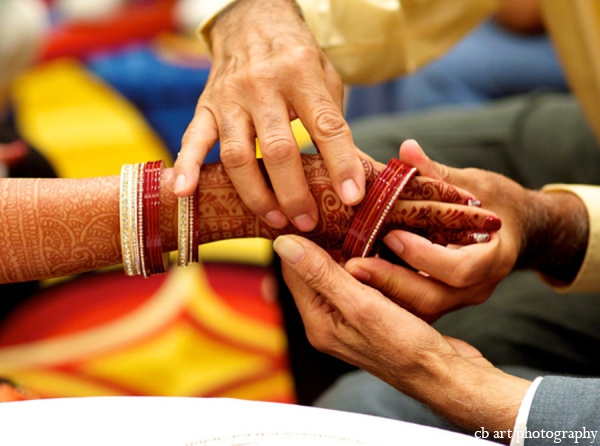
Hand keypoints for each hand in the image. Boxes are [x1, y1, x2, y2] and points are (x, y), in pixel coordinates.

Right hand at [174, 0, 364, 231]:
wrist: (251, 22)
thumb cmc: (295, 58)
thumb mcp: (325, 77)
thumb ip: (333, 122)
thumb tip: (350, 176)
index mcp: (301, 73)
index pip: (326, 126)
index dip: (341, 164)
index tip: (352, 197)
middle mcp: (263, 84)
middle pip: (278, 149)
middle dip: (295, 193)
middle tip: (308, 221)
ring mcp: (229, 97)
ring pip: (238, 156)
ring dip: (257, 195)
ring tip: (276, 219)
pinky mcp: (205, 106)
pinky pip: (193, 139)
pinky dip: (187, 166)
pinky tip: (184, 192)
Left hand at [274, 234, 529, 434]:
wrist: (445, 375)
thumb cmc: (407, 347)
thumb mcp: (361, 305)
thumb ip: (322, 275)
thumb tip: (284, 245)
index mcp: (318, 321)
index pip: (294, 271)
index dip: (301, 241)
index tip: (314, 214)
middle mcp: (328, 321)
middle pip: (314, 271)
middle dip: (324, 244)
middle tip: (339, 215)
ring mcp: (348, 320)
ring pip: (337, 274)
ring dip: (346, 251)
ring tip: (359, 226)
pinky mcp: (369, 317)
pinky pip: (358, 282)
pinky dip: (364, 264)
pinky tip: (377, 248)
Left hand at [344, 139, 530, 319]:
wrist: (517, 231)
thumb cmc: (499, 203)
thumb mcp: (475, 184)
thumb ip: (438, 173)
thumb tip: (406, 149)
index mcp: (493, 258)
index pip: (460, 270)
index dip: (424, 255)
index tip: (390, 236)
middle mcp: (477, 287)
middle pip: (432, 298)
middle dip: (390, 282)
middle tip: (352, 265)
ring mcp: (458, 299)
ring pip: (418, 310)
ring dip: (381, 294)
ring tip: (345, 275)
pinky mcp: (441, 300)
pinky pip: (412, 307)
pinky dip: (384, 296)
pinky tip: (355, 281)